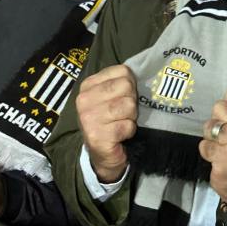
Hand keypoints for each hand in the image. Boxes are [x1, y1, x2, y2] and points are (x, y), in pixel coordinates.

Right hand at [76, 64, 137, 182]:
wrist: (102, 154)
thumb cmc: (110, 120)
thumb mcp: (111, 96)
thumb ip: (121, 81)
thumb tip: (142, 73)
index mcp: (88, 85)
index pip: (123, 71)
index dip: (131, 84)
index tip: (124, 96)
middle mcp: (84, 100)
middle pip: (127, 86)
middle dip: (132, 101)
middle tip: (123, 113)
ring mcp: (88, 118)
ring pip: (128, 105)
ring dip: (131, 117)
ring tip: (121, 123)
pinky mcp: (97, 137)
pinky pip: (127, 125)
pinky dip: (129, 131)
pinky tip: (120, 135)